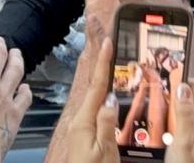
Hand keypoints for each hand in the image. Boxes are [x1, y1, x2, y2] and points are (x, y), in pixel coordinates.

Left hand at [64, 39, 120, 162]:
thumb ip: (106, 123)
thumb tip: (111, 98)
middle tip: (110, 46)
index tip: (107, 43)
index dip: (103, 62)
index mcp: (84, 122)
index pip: (96, 86)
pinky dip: (104, 97)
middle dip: (102, 66)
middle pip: (94, 88)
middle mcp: (81, 122)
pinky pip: (96, 110)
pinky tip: (110, 95)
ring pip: (96, 98)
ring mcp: (82, 129)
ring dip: (104, 80)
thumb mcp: (103, 150)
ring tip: (112, 64)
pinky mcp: (86, 136)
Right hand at [166, 79, 193, 162]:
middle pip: (190, 97)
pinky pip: (184, 121)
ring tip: (164, 95)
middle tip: (164, 79)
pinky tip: (167, 119)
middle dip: (178, 90)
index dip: (181, 78)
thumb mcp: (184, 139)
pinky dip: (175, 117)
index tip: (168, 71)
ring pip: (186, 109)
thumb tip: (183, 87)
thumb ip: (185, 114)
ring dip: (176, 103)